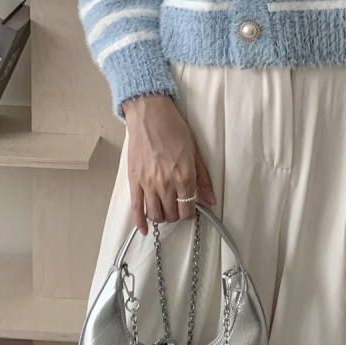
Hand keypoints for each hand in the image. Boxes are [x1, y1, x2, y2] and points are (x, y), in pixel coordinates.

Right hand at [123, 95, 216, 232]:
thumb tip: (211, 199)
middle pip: (172, 215)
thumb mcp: (195, 152)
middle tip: (178, 207)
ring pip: (155, 214)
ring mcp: (148, 184)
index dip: (190, 213)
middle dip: (177, 215)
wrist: (150, 115)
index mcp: (184, 177)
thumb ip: (203, 178)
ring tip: (165, 210)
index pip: (188, 209)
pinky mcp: (134, 181)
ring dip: (162, 217)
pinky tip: (145, 229)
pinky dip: (140, 222)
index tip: (191, 209)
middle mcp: (166, 184)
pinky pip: (136, 208)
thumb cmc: (173, 128)